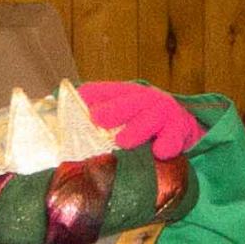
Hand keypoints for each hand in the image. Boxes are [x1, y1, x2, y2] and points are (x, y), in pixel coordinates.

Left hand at [77, 81, 204, 160]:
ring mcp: (164, 112)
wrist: (183, 127)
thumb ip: (96, 127)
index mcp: (124, 95)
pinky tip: (160, 152)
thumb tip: (61, 134)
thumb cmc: (143, 127)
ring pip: (152, 117)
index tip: (76, 101)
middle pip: (129, 100)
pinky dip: (167, 144)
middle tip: (97, 119)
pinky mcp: (180, 129)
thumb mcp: (121, 121)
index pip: (103, 91)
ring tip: (124, 142)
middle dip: (114, 109)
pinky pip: (174, 137)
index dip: (90, 95)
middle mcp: (144, 99)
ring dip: (138, 128)